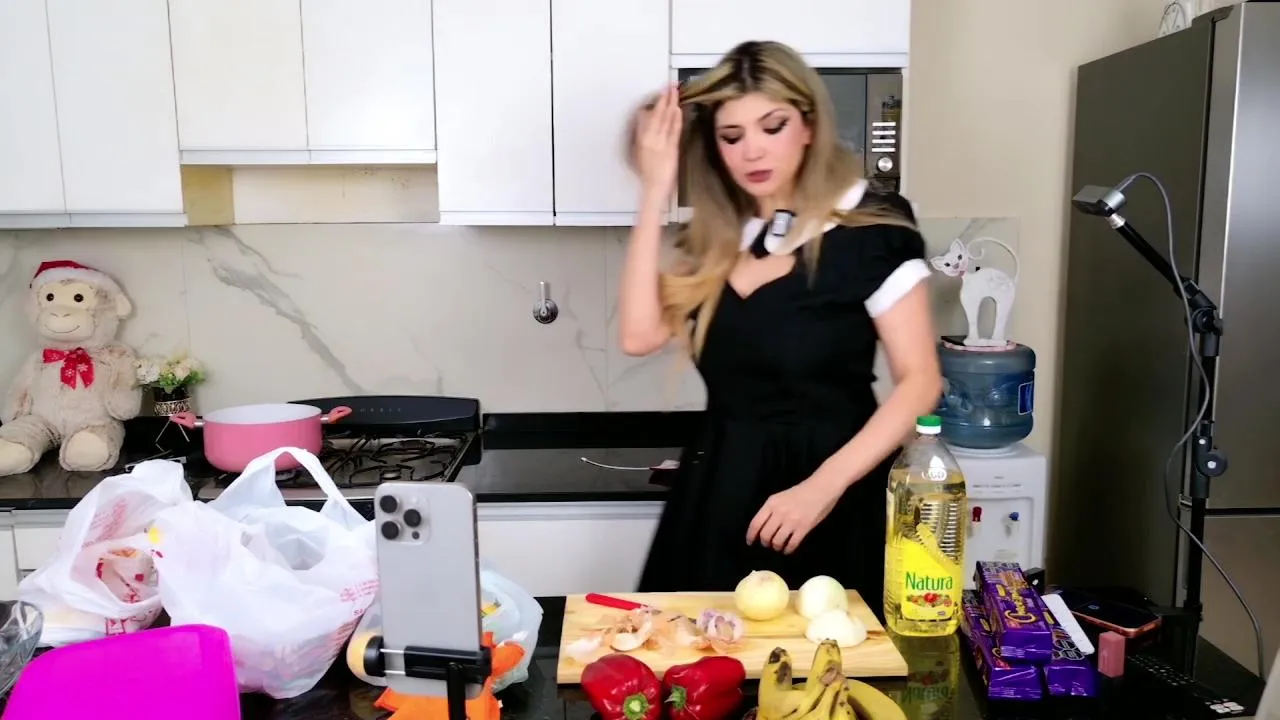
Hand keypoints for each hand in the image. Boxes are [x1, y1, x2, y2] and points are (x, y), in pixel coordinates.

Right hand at [632, 83, 681, 202]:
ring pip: (666, 119)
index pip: (649, 117)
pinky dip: (676, 119)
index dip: (656, 103)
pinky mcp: (670, 148)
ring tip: (674, 92)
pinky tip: (677, 109)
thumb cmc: (648, 172)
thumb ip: (644, 136)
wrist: (654, 186)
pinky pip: (673, 130)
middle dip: (664, 98)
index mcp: (642, 139)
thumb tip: (646, 120)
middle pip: (658, 114)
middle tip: (669, 85)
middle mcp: (650, 138)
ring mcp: (660, 142)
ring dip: (671, 104)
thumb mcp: (641, 152)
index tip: (660, 92)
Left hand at [746, 474, 845, 554]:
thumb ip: (770, 510)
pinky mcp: (804, 528)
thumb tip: (762, 527)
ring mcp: (792, 521)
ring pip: (777, 542)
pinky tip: (788, 549)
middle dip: (765, 543)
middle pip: (765, 535)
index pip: (755, 523)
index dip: (751, 535)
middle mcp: (779, 512)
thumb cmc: (801, 492)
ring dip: (776, 547)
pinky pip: (791, 544)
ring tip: (779, 546)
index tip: (750, 542)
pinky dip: (788, 550)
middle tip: (768, 544)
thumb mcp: (780, 497)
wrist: (822, 488)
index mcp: (771, 503)